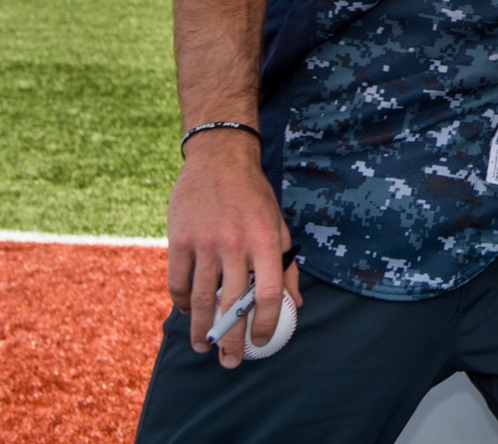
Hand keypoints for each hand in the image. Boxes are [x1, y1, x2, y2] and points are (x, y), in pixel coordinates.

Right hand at [167, 129, 301, 367]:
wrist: (218, 159)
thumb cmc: (254, 196)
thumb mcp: (279, 225)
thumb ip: (287, 265)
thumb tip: (296, 304)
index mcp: (266, 241)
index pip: (269, 293)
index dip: (267, 323)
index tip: (263, 342)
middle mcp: (236, 244)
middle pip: (232, 304)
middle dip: (231, 339)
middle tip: (229, 361)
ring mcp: (204, 243)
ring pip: (202, 299)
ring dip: (202, 329)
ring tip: (204, 347)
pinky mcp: (179, 240)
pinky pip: (178, 282)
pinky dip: (183, 303)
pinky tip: (188, 314)